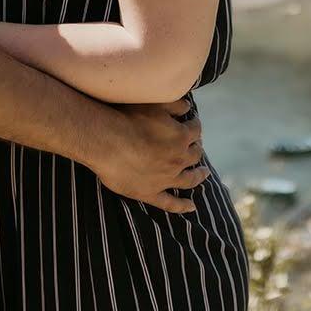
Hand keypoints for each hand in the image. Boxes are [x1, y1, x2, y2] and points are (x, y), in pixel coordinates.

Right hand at [92, 100, 208, 215]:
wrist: (107, 143)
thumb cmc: (130, 118)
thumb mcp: (156, 103)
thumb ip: (176, 104)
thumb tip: (188, 107)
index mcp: (181, 137)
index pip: (195, 130)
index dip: (194, 125)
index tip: (192, 123)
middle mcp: (178, 160)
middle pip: (194, 155)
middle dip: (196, 148)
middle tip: (196, 146)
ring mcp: (166, 179)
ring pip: (188, 180)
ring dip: (198, 176)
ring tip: (204, 173)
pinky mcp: (151, 194)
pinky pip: (170, 203)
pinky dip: (182, 206)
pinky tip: (191, 207)